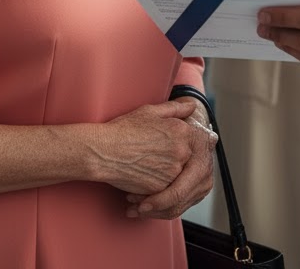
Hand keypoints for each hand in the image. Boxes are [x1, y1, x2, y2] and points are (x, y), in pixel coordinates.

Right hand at [125, 98, 215, 219]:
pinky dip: (159, 191)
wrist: (103, 151)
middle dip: (176, 162)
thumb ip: (175, 109)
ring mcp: (172, 172)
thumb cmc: (123, 129)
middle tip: (156, 160)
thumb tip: (192, 107)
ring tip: (148, 171)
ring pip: (179, 179)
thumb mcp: (150, 111)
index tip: (173, 148)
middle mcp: (181, 151)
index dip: (184, 144)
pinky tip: (143, 181)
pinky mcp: (162, 190)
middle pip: (188, 161)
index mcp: (182, 131)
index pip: (195, 140)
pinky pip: (167, 193)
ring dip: (169, 179)